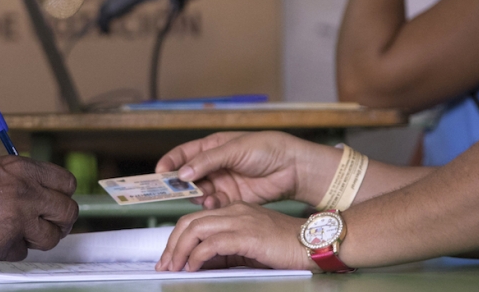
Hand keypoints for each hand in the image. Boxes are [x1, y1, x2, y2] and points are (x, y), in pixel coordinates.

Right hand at [0, 156, 77, 259]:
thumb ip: (23, 179)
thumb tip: (44, 194)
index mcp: (24, 169)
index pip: (67, 183)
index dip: (63, 194)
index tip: (57, 201)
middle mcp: (26, 194)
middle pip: (68, 212)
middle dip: (61, 220)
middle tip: (51, 224)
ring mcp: (17, 221)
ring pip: (51, 238)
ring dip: (41, 238)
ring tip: (23, 233)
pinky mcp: (4, 245)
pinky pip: (23, 253)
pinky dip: (13, 249)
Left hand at [155, 202, 311, 271]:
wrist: (313, 243)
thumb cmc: (285, 247)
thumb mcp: (249, 248)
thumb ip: (226, 251)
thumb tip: (201, 263)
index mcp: (234, 211)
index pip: (195, 220)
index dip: (177, 239)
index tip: (169, 259)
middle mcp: (234, 211)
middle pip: (189, 222)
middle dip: (172, 245)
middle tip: (165, 266)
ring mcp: (240, 220)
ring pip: (196, 229)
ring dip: (179, 250)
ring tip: (174, 268)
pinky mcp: (247, 234)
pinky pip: (212, 242)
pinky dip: (197, 255)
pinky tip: (194, 267)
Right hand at [156, 131, 338, 208]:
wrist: (292, 167)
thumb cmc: (267, 148)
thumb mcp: (235, 149)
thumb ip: (207, 161)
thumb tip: (183, 172)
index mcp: (213, 146)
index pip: (184, 154)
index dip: (170, 162)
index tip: (159, 173)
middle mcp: (214, 164)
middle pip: (188, 175)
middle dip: (180, 183)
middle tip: (174, 190)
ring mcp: (222, 181)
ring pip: (199, 191)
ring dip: (197, 195)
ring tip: (201, 196)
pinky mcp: (232, 198)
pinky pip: (214, 203)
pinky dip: (210, 204)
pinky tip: (213, 202)